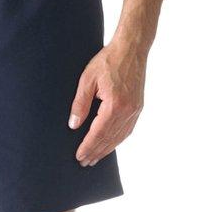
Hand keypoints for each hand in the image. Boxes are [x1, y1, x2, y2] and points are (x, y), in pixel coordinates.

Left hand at [69, 39, 145, 166]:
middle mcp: (128, 111)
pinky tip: (110, 144)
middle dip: (96, 152)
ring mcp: (135, 110)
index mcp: (115, 105)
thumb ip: (80, 103)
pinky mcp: (138, 107)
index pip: (98, 133)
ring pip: (120, 136)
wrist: (131, 49)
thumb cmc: (108, 61)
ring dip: (107, 149)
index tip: (79, 156)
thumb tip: (74, 125)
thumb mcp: (87, 79)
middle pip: (109, 139)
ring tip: (95, 158)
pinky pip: (128, 129)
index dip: (88, 146)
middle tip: (84, 162)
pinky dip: (118, 140)